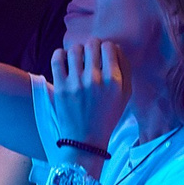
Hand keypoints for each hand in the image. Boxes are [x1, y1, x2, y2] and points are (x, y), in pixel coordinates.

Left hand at [44, 41, 129, 173]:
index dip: (106, 48)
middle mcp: (95, 79)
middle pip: (92, 44)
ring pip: (75, 49)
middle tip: (90, 57)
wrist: (85, 141)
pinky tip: (65, 61)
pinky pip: (58, 58)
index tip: (103, 56)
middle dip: (92, 48)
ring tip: (78, 60)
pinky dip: (61, 54)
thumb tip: (117, 48)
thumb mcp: (125, 96)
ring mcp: (76, 83)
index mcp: (113, 81)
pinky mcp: (60, 87)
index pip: (109, 46)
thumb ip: (125, 70)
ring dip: (78, 51)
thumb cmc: (107, 117)